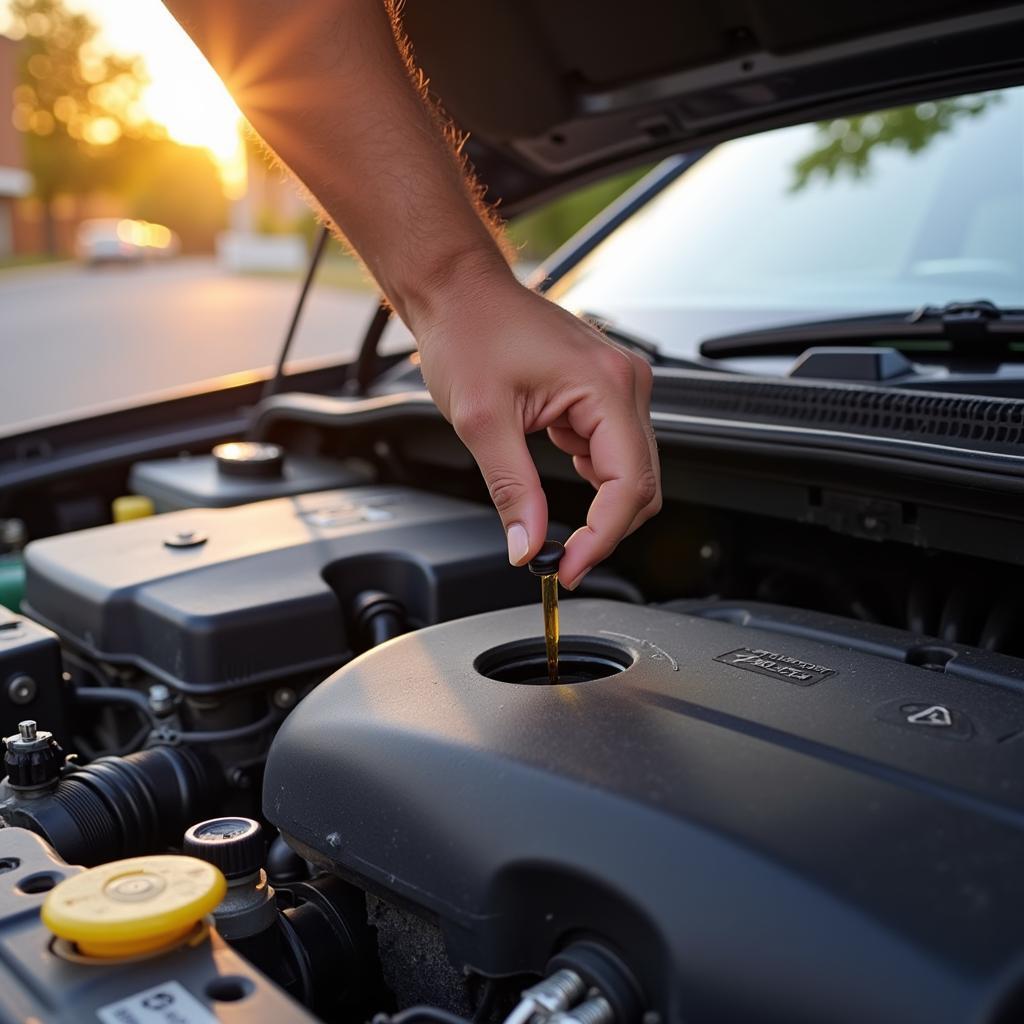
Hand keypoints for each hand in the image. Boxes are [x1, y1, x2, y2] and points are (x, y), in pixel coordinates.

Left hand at [414, 271, 660, 588]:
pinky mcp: (605, 391)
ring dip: (599, 504)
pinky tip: (555, 467)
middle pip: (642, 484)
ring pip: (631, 471)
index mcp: (607, 385)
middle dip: (605, 528)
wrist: (459, 292)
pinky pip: (614, 450)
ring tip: (552, 517)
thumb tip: (528, 546)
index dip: (603, 537)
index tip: (571, 566)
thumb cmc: (469, 332)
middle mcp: (626, 382)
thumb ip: (513, 491)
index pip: (629, 484)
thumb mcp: (482, 422)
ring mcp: (620, 385)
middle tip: (563, 558)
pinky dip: (592, 477)